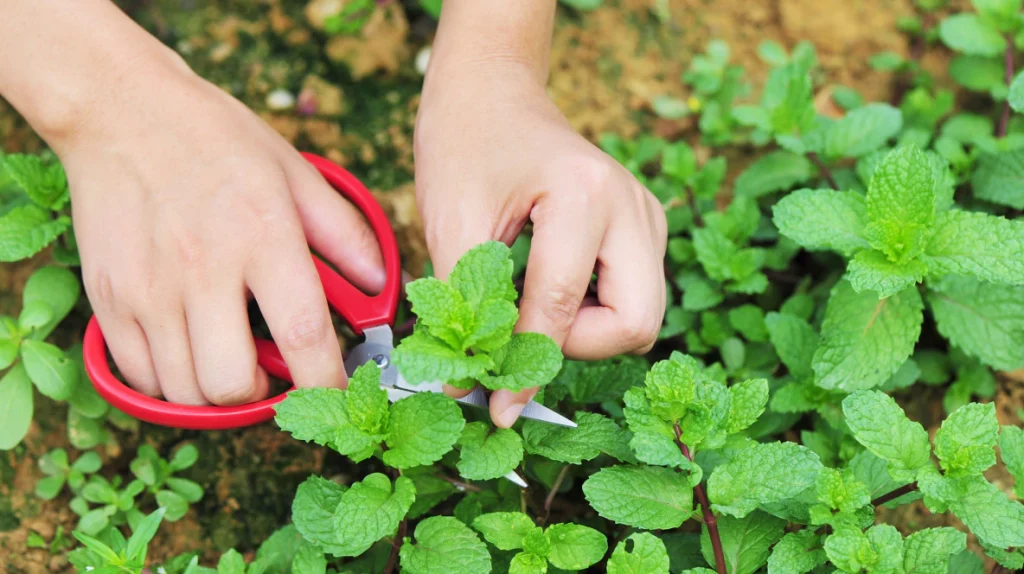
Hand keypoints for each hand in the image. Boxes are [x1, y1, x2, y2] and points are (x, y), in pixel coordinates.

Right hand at [57, 55, 383, 404]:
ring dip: (218, 394)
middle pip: (232, 382)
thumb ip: (345, 234)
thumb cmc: (216, 140)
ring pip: (185, 392)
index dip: (327, 381)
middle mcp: (203, 269)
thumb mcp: (296, 173)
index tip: (340, 393)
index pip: (303, 334)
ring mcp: (148, 289)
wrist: (119, 110)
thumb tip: (382, 285)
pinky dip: (171, 384)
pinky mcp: (107, 298)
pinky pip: (141, 378)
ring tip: (232, 360)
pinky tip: (190, 353)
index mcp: (262, 236)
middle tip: (273, 373)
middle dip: (264, 396)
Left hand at [414, 62, 667, 426]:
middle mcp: (632, 205)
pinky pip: (633, 296)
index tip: (494, 405)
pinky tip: (547, 291)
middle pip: (636, 323)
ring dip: (583, 331)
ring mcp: (646, 216)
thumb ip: (462, 304)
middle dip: (576, 347)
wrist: (492, 94)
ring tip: (525, 309)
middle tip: (520, 339)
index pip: (561, 307)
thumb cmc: (465, 144)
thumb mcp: (451, 223)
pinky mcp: (644, 228)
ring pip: (640, 316)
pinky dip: (592, 312)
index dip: (524, 365)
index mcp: (584, 194)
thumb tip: (463, 384)